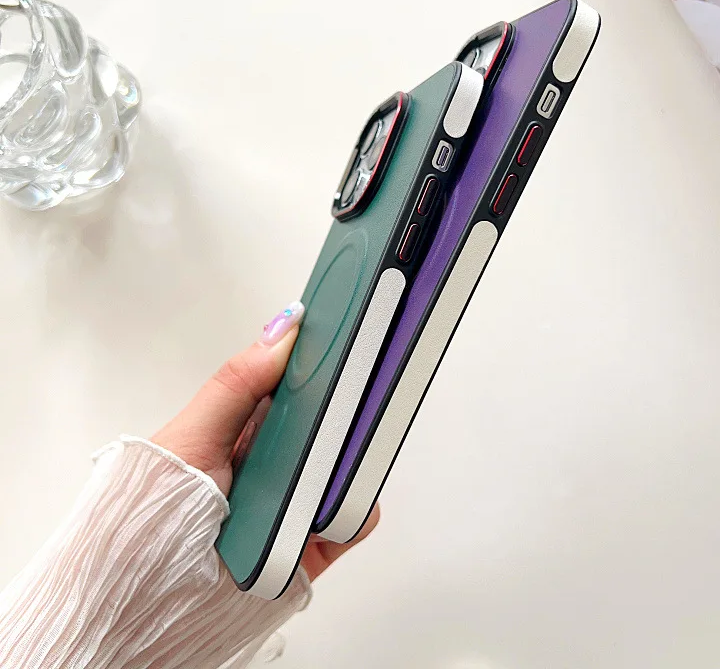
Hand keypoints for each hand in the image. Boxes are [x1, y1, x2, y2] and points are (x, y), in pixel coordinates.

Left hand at [151, 302, 378, 582]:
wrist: (148, 599)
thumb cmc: (155, 514)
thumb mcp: (193, 433)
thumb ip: (236, 383)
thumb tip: (281, 332)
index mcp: (244, 426)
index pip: (293, 383)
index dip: (323, 359)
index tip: (350, 335)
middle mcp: (272, 460)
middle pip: (326, 423)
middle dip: (345, 407)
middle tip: (358, 388)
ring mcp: (293, 500)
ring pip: (343, 467)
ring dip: (350, 457)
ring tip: (342, 449)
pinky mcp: (310, 541)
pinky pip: (350, 518)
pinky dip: (356, 508)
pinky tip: (342, 499)